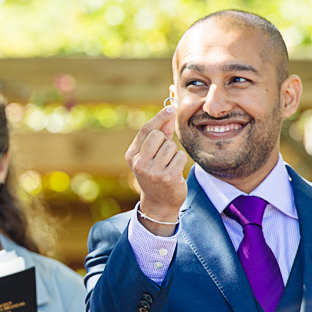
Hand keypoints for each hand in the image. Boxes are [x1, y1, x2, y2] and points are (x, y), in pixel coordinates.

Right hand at [125, 105, 186, 234]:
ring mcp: (152, 171)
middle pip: (158, 135)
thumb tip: (170, 109)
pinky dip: (180, 162)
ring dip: (173, 154)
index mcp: (131, 155)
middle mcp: (139, 163)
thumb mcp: (152, 155)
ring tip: (168, 166)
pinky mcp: (167, 177)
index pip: (145, 130)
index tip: (171, 107)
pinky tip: (174, 172)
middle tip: (164, 156)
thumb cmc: (156, 174)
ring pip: (171, 146)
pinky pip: (180, 156)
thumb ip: (161, 133)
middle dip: (166, 141)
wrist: (159, 203)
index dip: (159, 117)